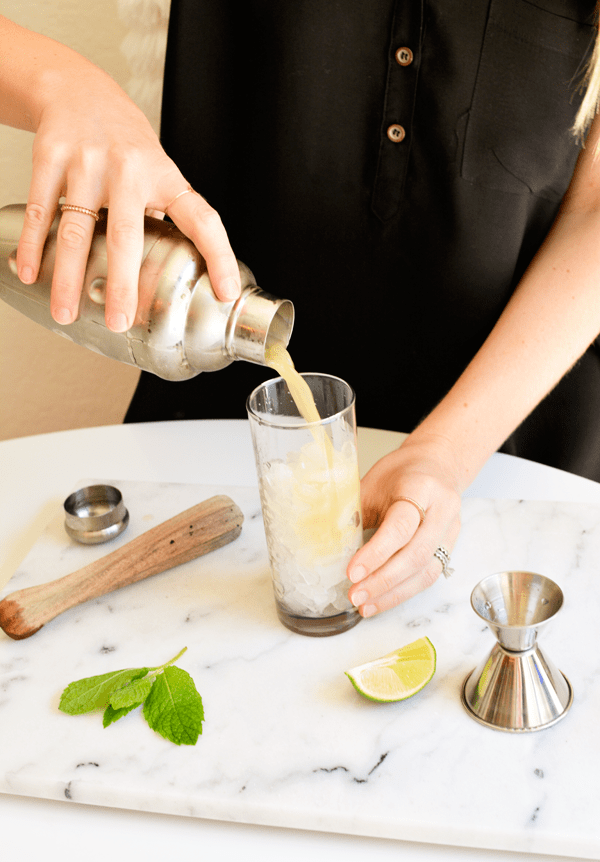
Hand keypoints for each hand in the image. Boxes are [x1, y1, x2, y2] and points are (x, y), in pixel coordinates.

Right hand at [15, 66, 239, 331]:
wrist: (77, 88)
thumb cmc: (125, 143)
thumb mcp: (158, 172)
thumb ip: (166, 216)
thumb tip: (184, 272)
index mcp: (165, 178)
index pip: (202, 220)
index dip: (219, 257)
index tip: (226, 292)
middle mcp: (129, 170)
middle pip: (128, 235)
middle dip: (123, 282)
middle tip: (119, 320)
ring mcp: (88, 163)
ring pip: (78, 229)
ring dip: (69, 276)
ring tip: (67, 311)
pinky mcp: (52, 156)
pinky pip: (43, 209)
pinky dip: (34, 245)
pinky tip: (31, 273)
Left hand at [347, 432, 462, 616]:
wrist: (436, 464)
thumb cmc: (401, 472)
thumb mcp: (373, 483)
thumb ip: (355, 512)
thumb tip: (328, 544)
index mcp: (421, 487)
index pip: (401, 526)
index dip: (376, 553)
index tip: (352, 573)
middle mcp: (443, 510)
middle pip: (416, 554)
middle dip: (383, 580)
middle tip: (355, 595)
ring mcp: (451, 531)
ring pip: (426, 571)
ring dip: (393, 593)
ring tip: (365, 605)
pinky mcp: (450, 547)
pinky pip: (429, 576)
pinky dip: (404, 592)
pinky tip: (382, 600)